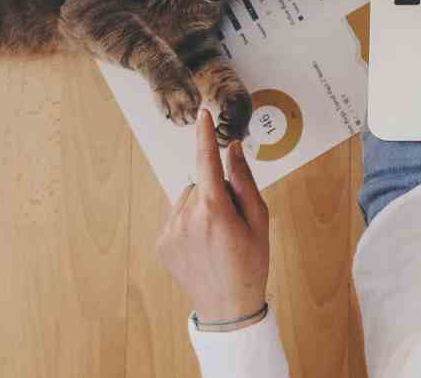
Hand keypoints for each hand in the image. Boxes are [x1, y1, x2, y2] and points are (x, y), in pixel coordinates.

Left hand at [156, 109, 272, 329]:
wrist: (227, 307)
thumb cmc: (251, 262)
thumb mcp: (259, 220)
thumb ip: (244, 181)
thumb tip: (232, 151)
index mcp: (213, 209)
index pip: (207, 162)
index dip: (204, 135)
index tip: (202, 114)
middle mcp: (186, 217)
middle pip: (200, 184)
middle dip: (215, 192)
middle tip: (231, 222)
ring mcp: (170, 231)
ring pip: (187, 200)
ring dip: (200, 208)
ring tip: (216, 237)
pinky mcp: (161, 243)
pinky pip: (176, 217)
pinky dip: (188, 223)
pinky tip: (202, 246)